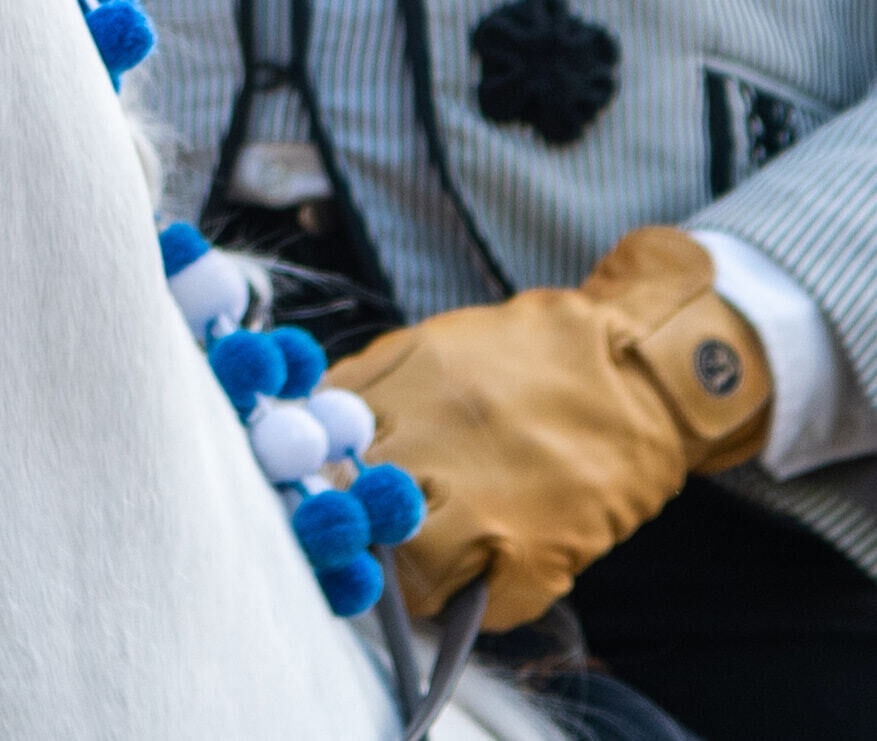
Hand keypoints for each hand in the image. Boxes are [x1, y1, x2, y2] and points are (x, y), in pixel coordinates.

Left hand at [326, 227, 771, 630]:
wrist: (647, 364)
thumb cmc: (532, 356)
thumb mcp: (434, 345)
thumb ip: (369, 385)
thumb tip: (306, 428)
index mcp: (406, 382)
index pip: (316, 443)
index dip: (301, 473)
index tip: (302, 489)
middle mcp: (437, 438)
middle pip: (349, 509)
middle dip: (342, 528)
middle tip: (350, 537)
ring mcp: (488, 498)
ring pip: (403, 567)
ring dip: (401, 574)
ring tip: (414, 562)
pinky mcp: (538, 547)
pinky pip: (482, 603)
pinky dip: (470, 602)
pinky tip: (474, 575)